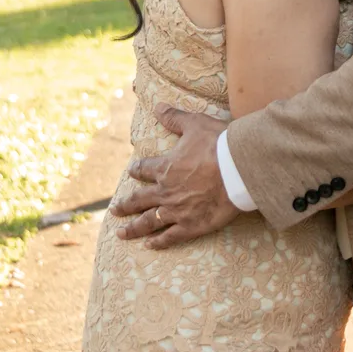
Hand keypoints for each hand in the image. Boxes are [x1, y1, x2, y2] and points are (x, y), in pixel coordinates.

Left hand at [110, 108, 239, 246]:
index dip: (136, 170)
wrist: (238, 169)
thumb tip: (157, 106)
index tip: (131, 171)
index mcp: (165, 168)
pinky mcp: (191, 225)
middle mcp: (165, 191)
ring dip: (133, 228)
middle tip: (113, 210)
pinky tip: (149, 245)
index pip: (144, 169)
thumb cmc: (218, 145)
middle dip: (125, 205)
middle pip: (138, 200)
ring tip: (120, 234)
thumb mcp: (194, 125)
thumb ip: (174, 118)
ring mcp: (176, 211)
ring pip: (148, 222)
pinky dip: (158, 242)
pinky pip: (169, 236)